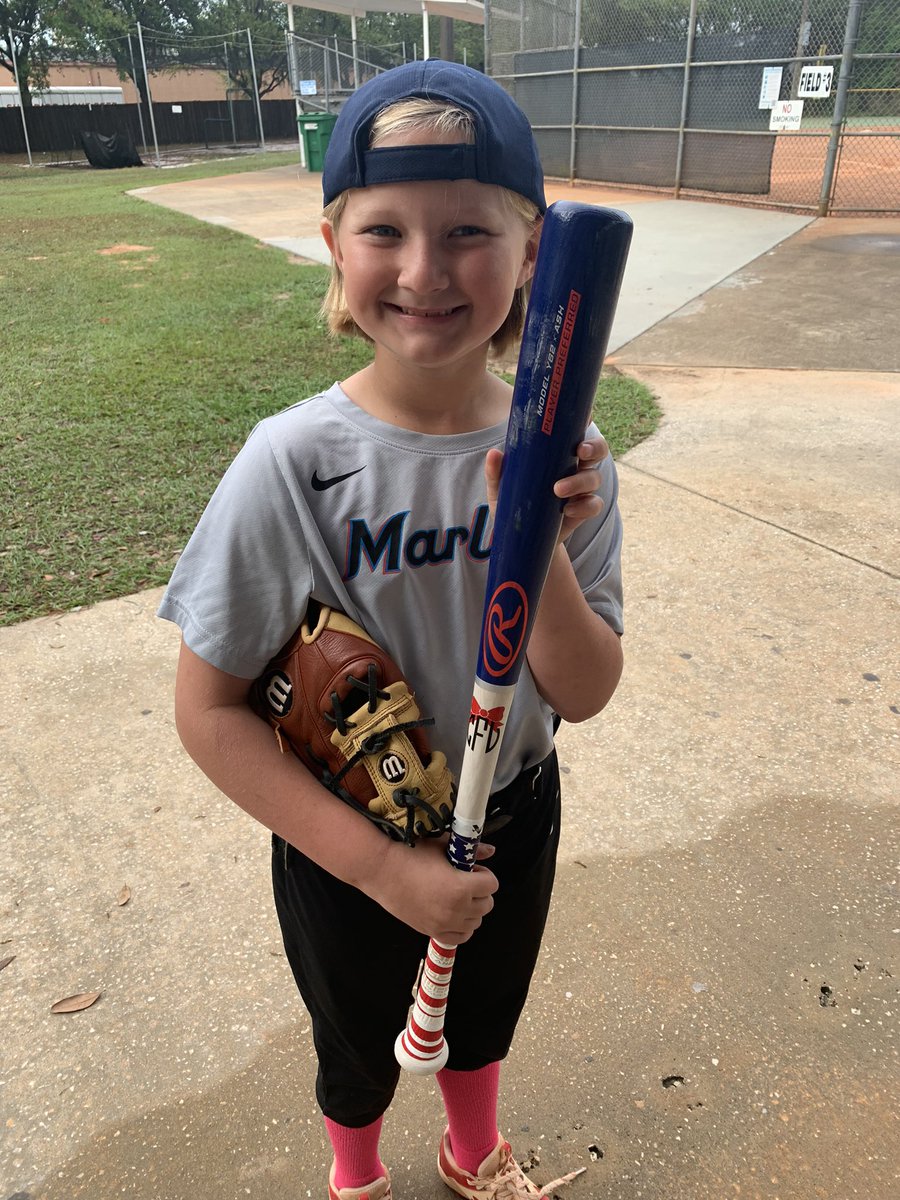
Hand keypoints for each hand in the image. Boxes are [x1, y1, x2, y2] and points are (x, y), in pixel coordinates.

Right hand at [368, 837, 497, 944]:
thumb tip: (491, 851)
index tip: (473, 870)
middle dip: (480, 891)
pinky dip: (462, 927)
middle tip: (465, 881)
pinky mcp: (432, 932)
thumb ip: (471, 851)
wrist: (382, 871)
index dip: (484, 875)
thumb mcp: (443, 847)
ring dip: (472, 909)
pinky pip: (461, 937)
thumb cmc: (410, 855)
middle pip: (487, 904)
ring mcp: (444, 924)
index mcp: (461, 887)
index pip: (492, 885)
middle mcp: (456, 909)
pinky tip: (452, 912)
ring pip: (476, 921)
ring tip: (456, 896)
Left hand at [484, 432, 608, 542]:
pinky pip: (594, 504)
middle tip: (581, 449)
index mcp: (558, 454)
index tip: (586, 413)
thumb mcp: (499, 488)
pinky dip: (585, 505)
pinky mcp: (582, 510)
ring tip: (558, 489)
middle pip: (597, 450)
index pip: (575, 432)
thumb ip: (496, 472)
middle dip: (594, 446)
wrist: (519, 538)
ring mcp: (581, 489)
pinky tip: (568, 509)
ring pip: (594, 477)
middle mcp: (574, 467)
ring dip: (580, 480)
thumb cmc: (512, 504)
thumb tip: (494, 453)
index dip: (585, 420)